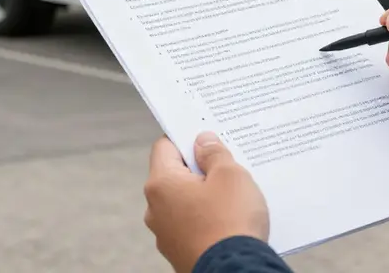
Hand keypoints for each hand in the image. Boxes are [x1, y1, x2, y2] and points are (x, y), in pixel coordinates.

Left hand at [144, 132, 269, 272]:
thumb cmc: (230, 222)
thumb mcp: (229, 174)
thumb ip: (214, 153)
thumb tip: (203, 141)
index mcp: (161, 184)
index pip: (165, 146)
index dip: (186, 137)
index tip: (206, 136)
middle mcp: (155, 209)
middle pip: (175, 174)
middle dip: (199, 166)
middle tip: (225, 163)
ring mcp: (166, 234)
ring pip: (184, 200)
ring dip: (204, 193)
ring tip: (232, 193)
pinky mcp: (179, 252)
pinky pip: (191, 223)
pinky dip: (206, 216)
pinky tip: (229, 217)